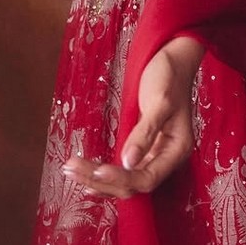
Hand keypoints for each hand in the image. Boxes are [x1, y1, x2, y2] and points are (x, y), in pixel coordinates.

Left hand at [62, 36, 204, 198]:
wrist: (173, 60)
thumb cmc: (169, 76)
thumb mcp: (160, 101)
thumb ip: (145, 132)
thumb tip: (128, 162)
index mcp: (177, 150)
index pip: (147, 178)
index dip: (122, 179)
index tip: (97, 171)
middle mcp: (165, 158)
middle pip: (132, 185)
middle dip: (101, 180)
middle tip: (71, 167)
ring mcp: (153, 154)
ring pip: (124, 180)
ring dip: (96, 179)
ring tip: (69, 170)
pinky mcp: (142, 148)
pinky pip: (122, 169)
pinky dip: (103, 174)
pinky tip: (86, 177)